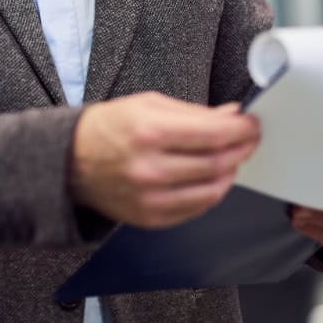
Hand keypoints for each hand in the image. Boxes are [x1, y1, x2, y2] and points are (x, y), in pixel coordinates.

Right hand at [70, 93, 259, 228]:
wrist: (70, 162)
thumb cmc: (108, 128)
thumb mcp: (147, 104)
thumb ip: (194, 112)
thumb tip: (232, 116)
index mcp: (149, 132)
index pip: (215, 134)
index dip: (242, 129)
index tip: (252, 124)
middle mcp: (150, 168)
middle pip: (218, 163)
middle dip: (242, 148)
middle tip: (248, 139)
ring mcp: (150, 198)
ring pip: (213, 189)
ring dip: (230, 172)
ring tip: (230, 158)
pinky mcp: (150, 218)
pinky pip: (197, 208)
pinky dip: (211, 192)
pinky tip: (210, 177)